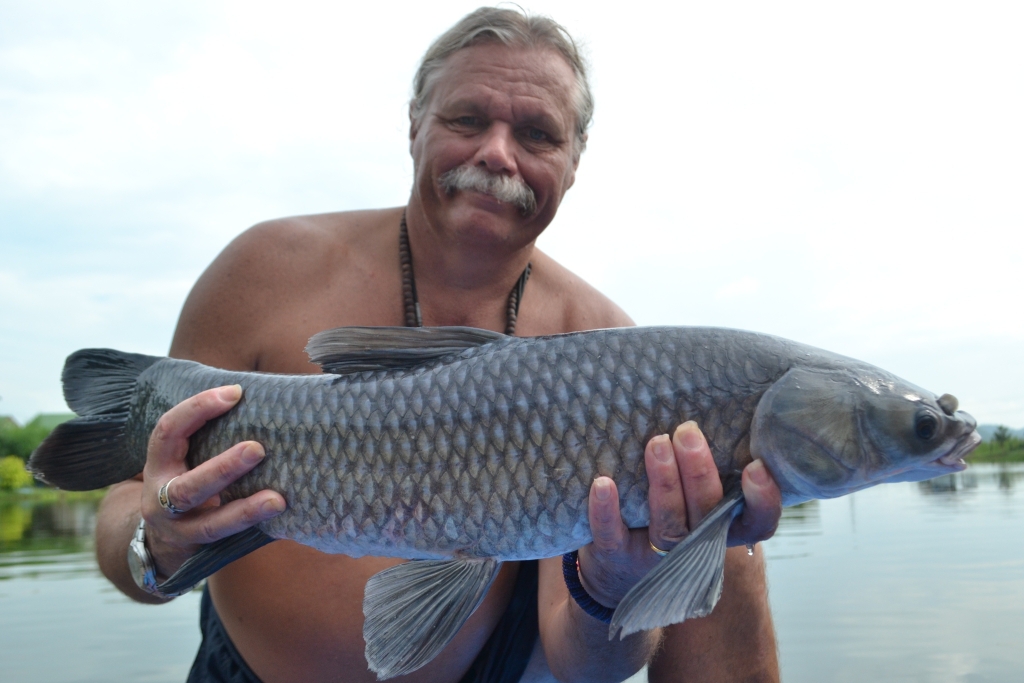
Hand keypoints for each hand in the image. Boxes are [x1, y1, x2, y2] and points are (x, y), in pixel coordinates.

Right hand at [140, 384, 285, 578]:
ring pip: (209, 525)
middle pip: (187, 488)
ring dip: (244, 511)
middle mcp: (160, 498)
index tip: (235, 392)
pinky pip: (227, 542)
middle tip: (257, 449)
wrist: (161, 540)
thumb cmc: (189, 478)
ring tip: (277, 499)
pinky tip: (279, 514)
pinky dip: (252, 528)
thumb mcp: (186, 455)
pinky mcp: (199, 550)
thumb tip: (265, 394)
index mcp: (159, 464)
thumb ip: (210, 432)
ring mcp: (179, 530)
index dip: (197, 409)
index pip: (168, 431)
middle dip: (222, 468)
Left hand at [576, 421, 780, 607]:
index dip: (763, 501)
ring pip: (668, 525)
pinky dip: (606, 510)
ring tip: (657, 443)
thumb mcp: (692, 501)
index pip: (756, 524)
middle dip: (699, 473)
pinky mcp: (617, 557)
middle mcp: (695, 548)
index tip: (756, 467)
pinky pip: (613, 535)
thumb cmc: (664, 517)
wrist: (615, 575)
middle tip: (688, 432)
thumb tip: (711, 404)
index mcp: (722, 530)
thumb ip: (706, 468)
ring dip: (664, 483)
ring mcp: (656, 557)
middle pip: (707, 514)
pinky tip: (603, 483)